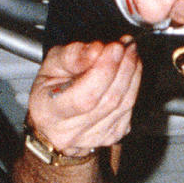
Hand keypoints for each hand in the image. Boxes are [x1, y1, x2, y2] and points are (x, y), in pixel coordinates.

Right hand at [26, 39, 141, 154]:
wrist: (54, 122)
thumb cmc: (50, 91)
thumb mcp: (51, 66)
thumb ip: (71, 56)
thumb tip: (96, 50)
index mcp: (50, 113)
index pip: (86, 97)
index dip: (104, 71)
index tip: (114, 48)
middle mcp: (72, 131)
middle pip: (109, 99)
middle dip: (123, 67)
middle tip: (126, 45)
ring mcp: (94, 137)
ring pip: (124, 104)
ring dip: (132, 73)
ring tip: (129, 52)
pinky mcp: (112, 136)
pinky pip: (130, 109)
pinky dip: (133, 85)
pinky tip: (130, 69)